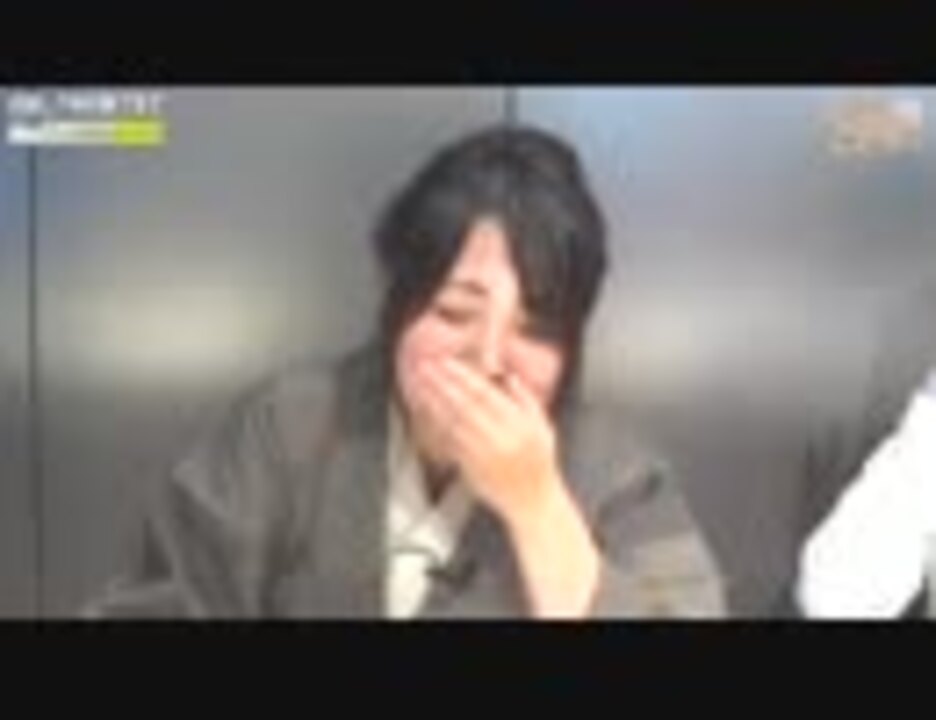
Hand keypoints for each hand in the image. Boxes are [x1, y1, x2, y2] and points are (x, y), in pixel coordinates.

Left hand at [415, 357, 600, 616]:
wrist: (532, 504)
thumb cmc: (540, 465)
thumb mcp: (543, 428)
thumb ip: (526, 399)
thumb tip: (508, 376)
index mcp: (518, 424)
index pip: (484, 393)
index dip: (462, 376)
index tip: (445, 362)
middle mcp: (498, 437)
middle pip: (463, 404)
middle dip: (441, 383)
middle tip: (425, 366)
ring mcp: (481, 453)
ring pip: (451, 421)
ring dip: (434, 401)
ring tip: (420, 384)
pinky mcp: (469, 467)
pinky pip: (448, 441)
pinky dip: (436, 424)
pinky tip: (427, 411)